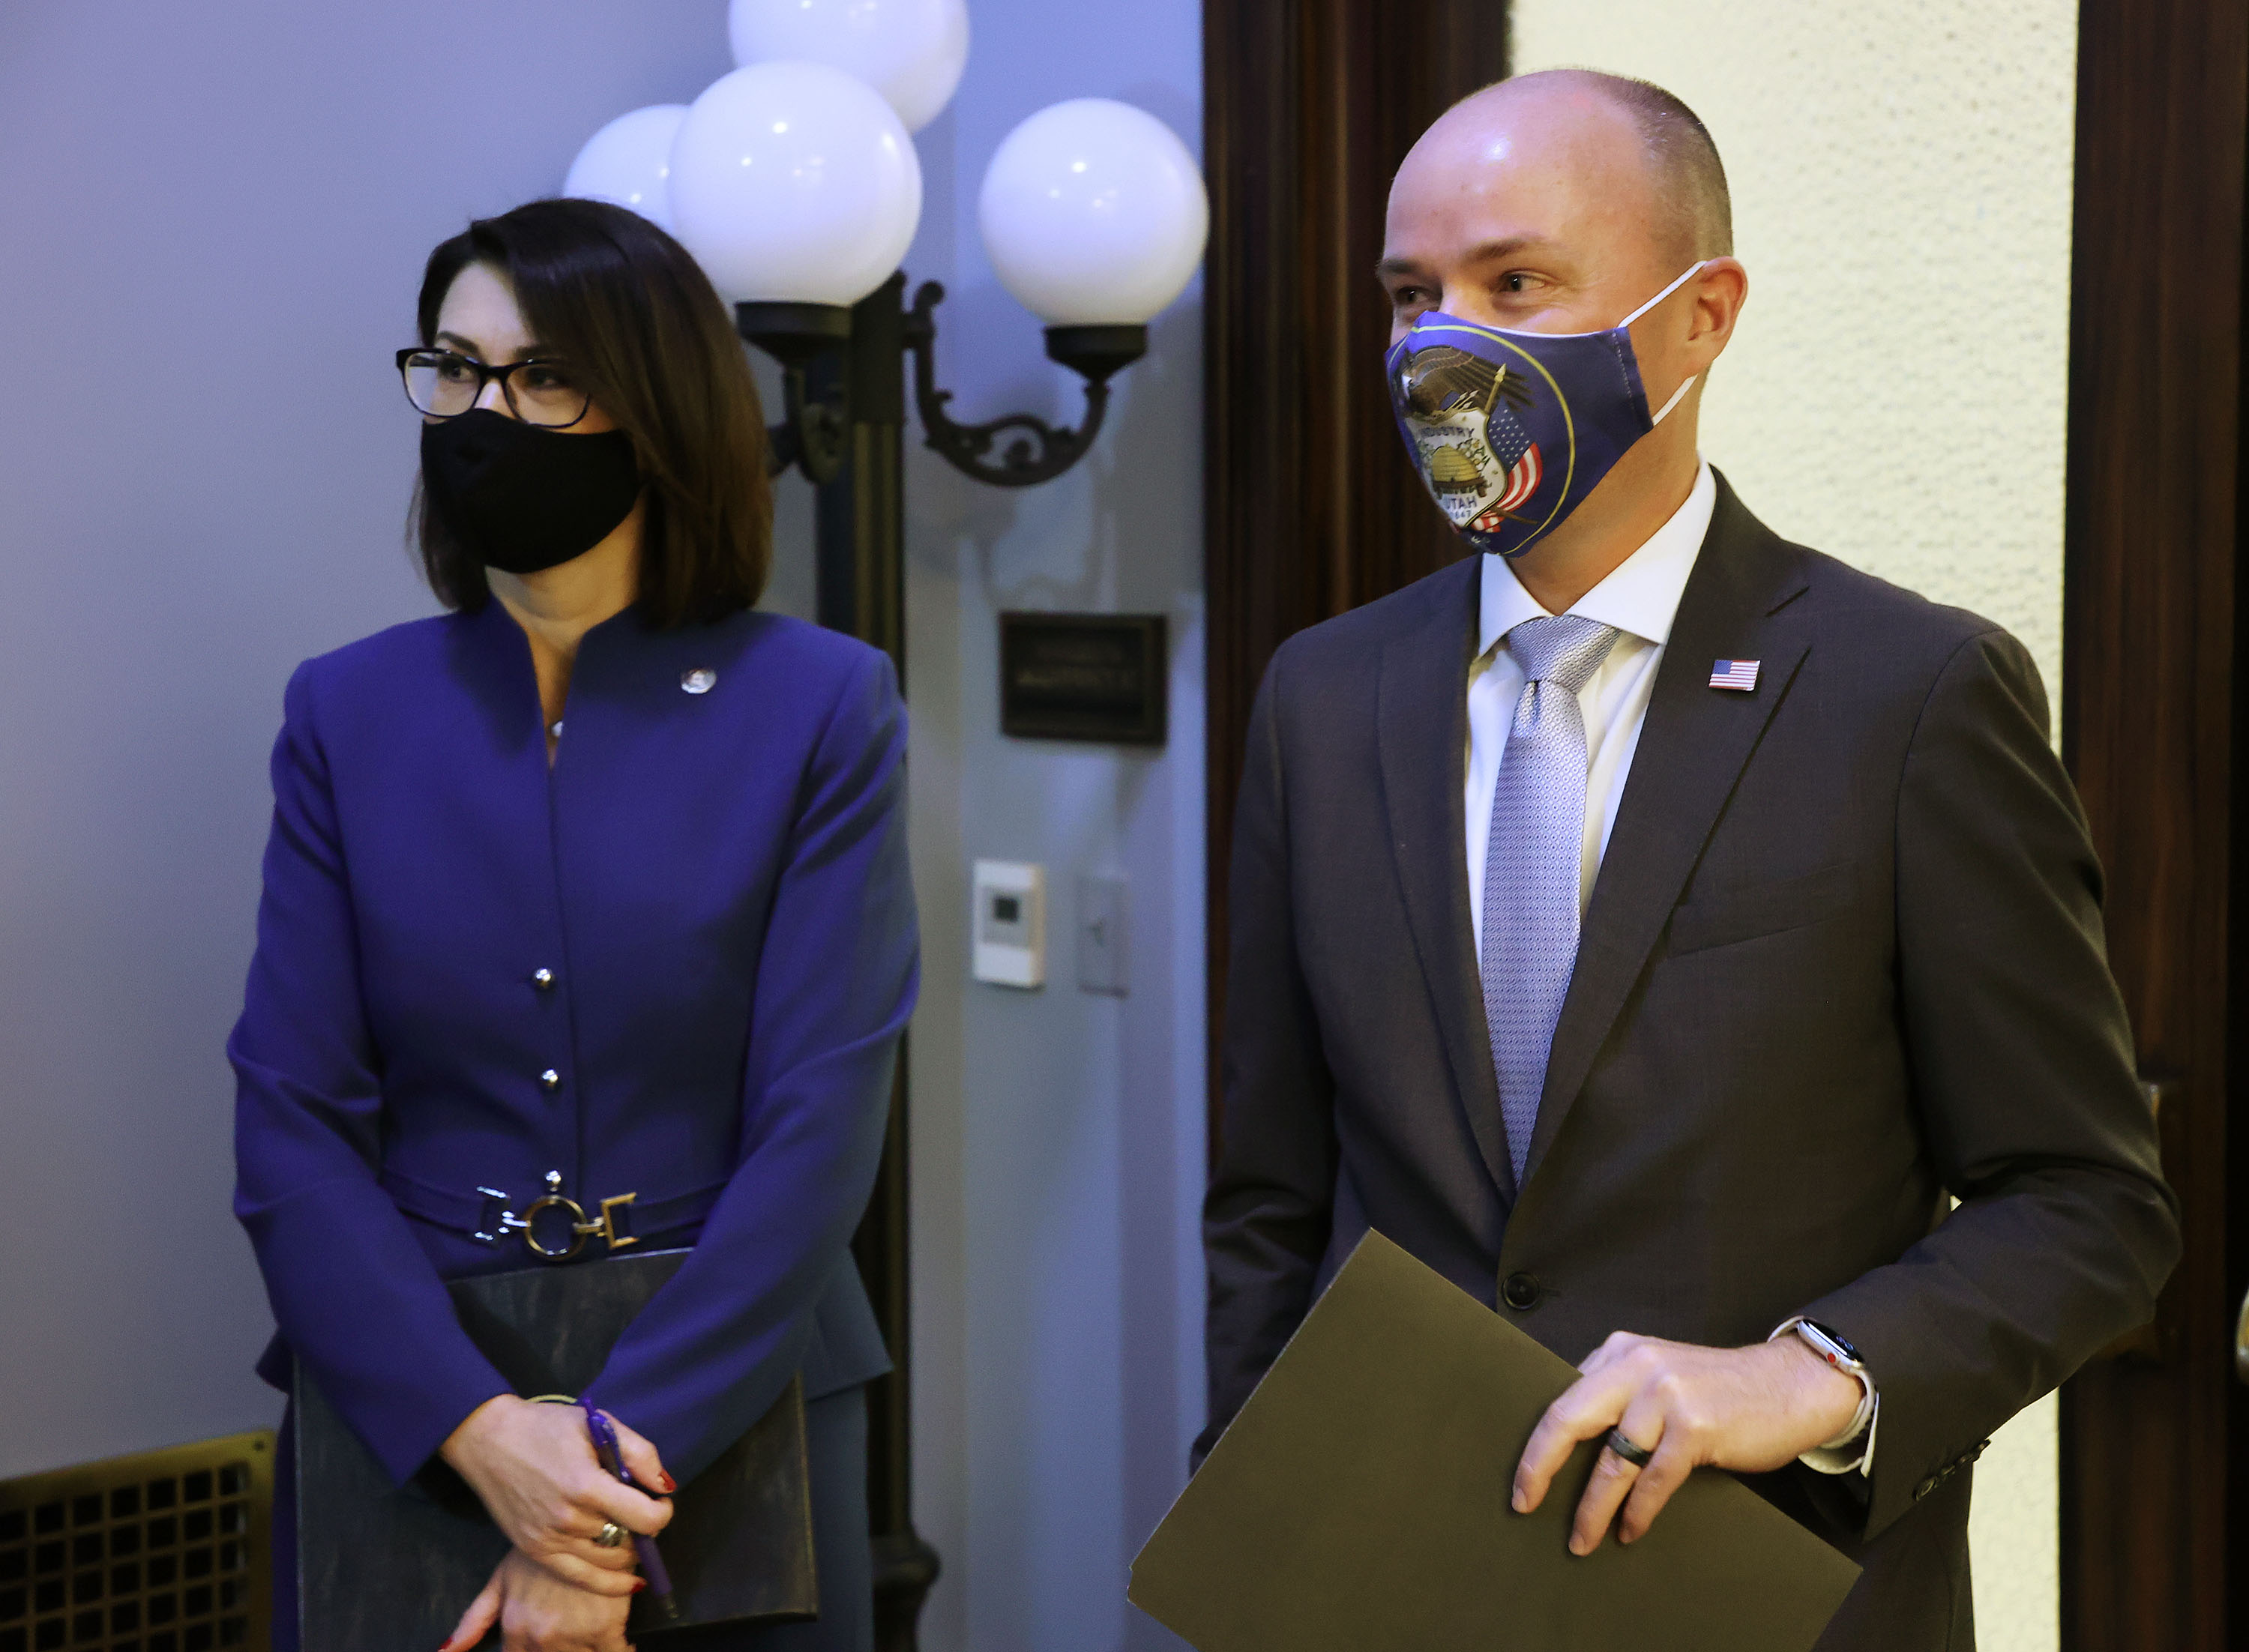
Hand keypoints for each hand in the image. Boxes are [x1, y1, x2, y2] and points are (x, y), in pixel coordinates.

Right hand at [440, 1397, 673, 1586]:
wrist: (488, 1441)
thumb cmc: (545, 1427)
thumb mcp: (596, 1424)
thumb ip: (639, 1453)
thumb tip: (665, 1486)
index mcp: (586, 1485)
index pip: (645, 1519)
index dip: (663, 1512)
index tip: (661, 1500)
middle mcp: (568, 1520)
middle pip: (628, 1539)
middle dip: (644, 1529)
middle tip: (642, 1513)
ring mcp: (548, 1540)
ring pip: (608, 1561)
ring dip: (628, 1552)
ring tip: (630, 1533)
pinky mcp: (534, 1551)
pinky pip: (580, 1578)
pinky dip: (609, 1583)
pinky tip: (629, 1582)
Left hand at [440, 1549, 639, 1651]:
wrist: (587, 1518)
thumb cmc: (543, 1547)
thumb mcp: (502, 1579)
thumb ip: (474, 1620)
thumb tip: (445, 1651)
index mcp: (516, 1630)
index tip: (553, 1643)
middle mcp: (541, 1637)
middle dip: (568, 1650)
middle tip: (576, 1633)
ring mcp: (575, 1634)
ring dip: (590, 1648)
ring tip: (595, 1635)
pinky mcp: (608, 1627)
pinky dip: (622, 1649)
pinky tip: (622, 1640)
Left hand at [1511, 1333, 1861, 1555]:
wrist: (1790, 1384)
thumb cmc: (1719, 1390)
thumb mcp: (1658, 1375)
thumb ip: (1617, 1395)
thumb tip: (1568, 1446)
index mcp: (1619, 1352)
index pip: (1560, 1399)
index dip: (1536, 1444)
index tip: (1521, 1481)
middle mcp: (1636, 1365)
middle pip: (1567, 1420)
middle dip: (1539, 1468)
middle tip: (1523, 1505)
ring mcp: (1666, 1393)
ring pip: (1612, 1461)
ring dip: (1592, 1508)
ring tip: (1581, 1539)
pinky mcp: (1695, 1425)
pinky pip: (1653, 1479)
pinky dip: (1637, 1511)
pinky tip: (1629, 1531)